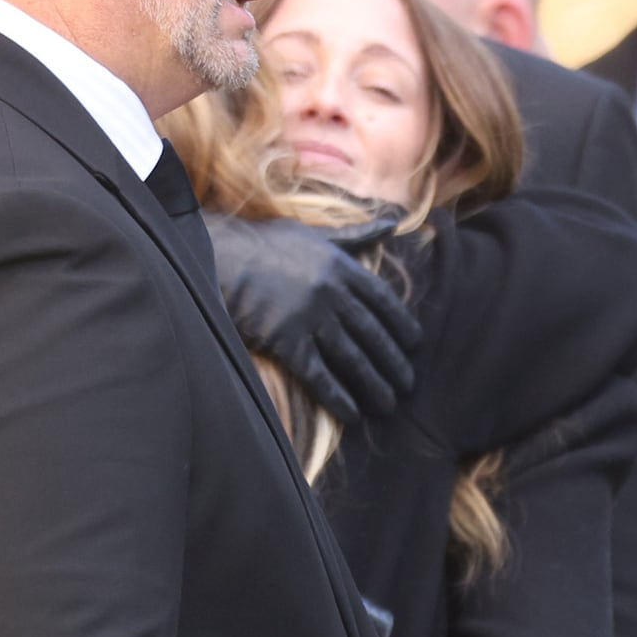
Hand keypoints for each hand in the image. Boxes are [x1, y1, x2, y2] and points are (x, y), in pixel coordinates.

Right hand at [206, 215, 417, 423]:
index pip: (383, 300)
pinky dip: (338, 397)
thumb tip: (392, 223)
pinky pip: (320, 376)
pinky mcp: (288, 341)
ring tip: (388, 404)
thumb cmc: (266, 244)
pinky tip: (353, 414)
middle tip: (409, 384)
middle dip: (394, 362)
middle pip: (373, 334)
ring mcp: (311, 319)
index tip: (415, 344)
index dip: (402, 324)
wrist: (221, 257)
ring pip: (353, 358)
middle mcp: (333, 294)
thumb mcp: (314, 233)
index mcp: (342, 266)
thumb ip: (356, 234)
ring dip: (374, 385)